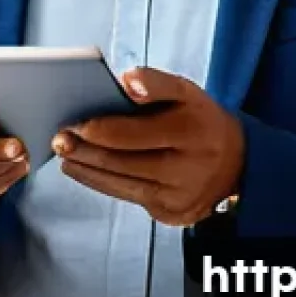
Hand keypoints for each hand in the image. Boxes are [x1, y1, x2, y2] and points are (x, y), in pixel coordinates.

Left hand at [51, 66, 243, 226]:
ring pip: (121, 184)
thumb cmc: (200, 119)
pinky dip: (103, 184)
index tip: (73, 123)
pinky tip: (85, 171)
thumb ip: (155, 82)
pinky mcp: (171, 215)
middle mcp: (186, 171)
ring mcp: (178, 198)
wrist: (237, 163)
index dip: (98, 130)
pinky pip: (129, 197)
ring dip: (87, 171)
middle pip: (122, 163)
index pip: (132, 135)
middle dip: (85, 152)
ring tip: (65, 156)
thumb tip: (126, 80)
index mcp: (189, 134)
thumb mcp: (186, 90)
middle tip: (58, 140)